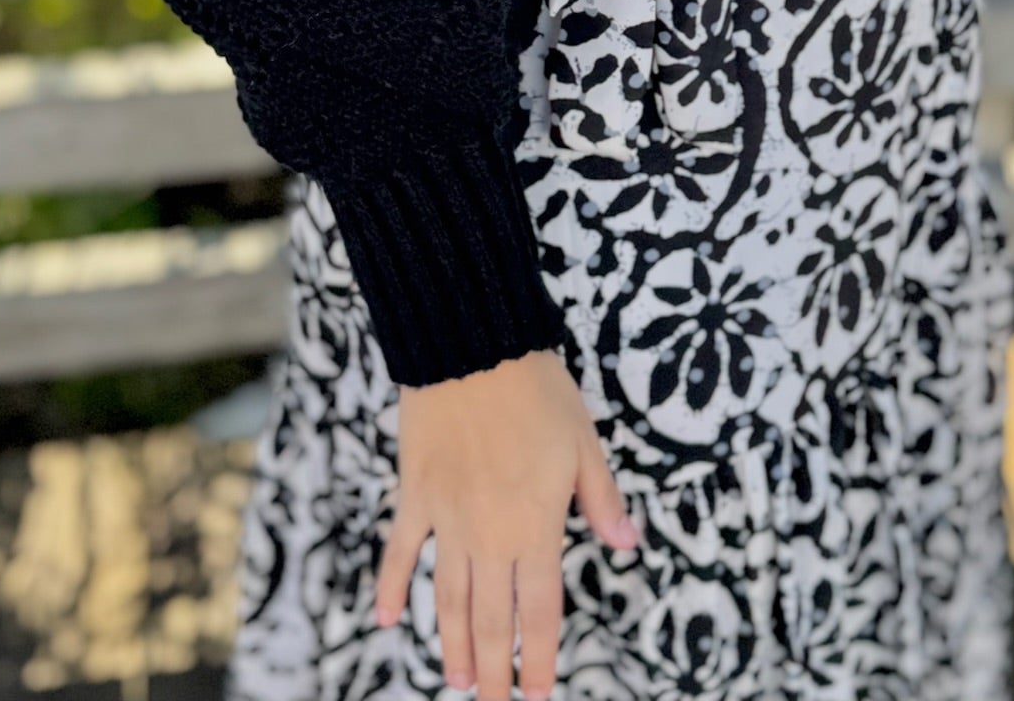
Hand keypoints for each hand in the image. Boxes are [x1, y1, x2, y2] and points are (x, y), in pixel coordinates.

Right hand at [375, 347, 637, 699]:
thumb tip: (627, 545)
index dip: (541, 659)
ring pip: (448, 599)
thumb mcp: (584, 443)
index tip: (539, 695)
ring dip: (451, 644)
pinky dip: (391, 588)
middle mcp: (489, 535)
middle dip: (493, 671)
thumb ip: (603, 500)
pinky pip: (400, 553)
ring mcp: (446, 520)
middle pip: (491, 620)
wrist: (473, 348)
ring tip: (454, 680)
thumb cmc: (537, 391)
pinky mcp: (415, 496)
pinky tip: (386, 620)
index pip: (540, 611)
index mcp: (537, 525)